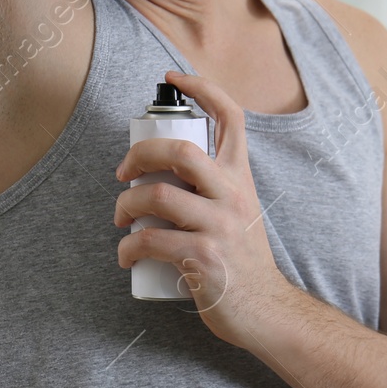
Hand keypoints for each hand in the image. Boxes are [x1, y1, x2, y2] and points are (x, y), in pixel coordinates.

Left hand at [113, 70, 291, 348]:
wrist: (265, 309)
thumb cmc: (242, 258)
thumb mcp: (239, 209)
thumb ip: (214, 186)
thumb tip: (163, 171)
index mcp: (241, 177)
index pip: (231, 117)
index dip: (203, 88)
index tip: (174, 77)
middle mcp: (233, 195)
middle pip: (180, 151)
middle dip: (139, 155)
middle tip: (123, 174)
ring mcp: (219, 227)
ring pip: (156, 197)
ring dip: (124, 207)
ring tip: (121, 220)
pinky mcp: (203, 259)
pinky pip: (151, 242)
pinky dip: (128, 248)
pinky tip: (126, 256)